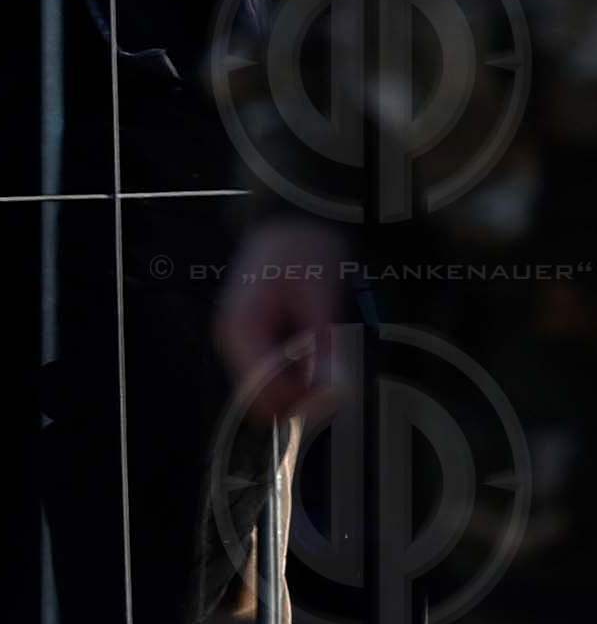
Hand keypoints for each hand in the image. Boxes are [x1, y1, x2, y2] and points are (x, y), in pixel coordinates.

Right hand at [215, 218, 349, 423]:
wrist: (292, 221)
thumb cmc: (304, 247)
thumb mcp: (321, 292)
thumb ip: (324, 341)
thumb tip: (332, 386)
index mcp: (242, 328)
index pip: (260, 391)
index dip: (298, 401)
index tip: (333, 393)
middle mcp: (233, 340)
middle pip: (262, 398)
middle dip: (300, 396)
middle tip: (335, 376)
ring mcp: (242, 342)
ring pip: (269, 390)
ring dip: (302, 386)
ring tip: (327, 357)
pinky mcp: (255, 340)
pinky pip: (276, 374)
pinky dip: (300, 373)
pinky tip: (318, 353)